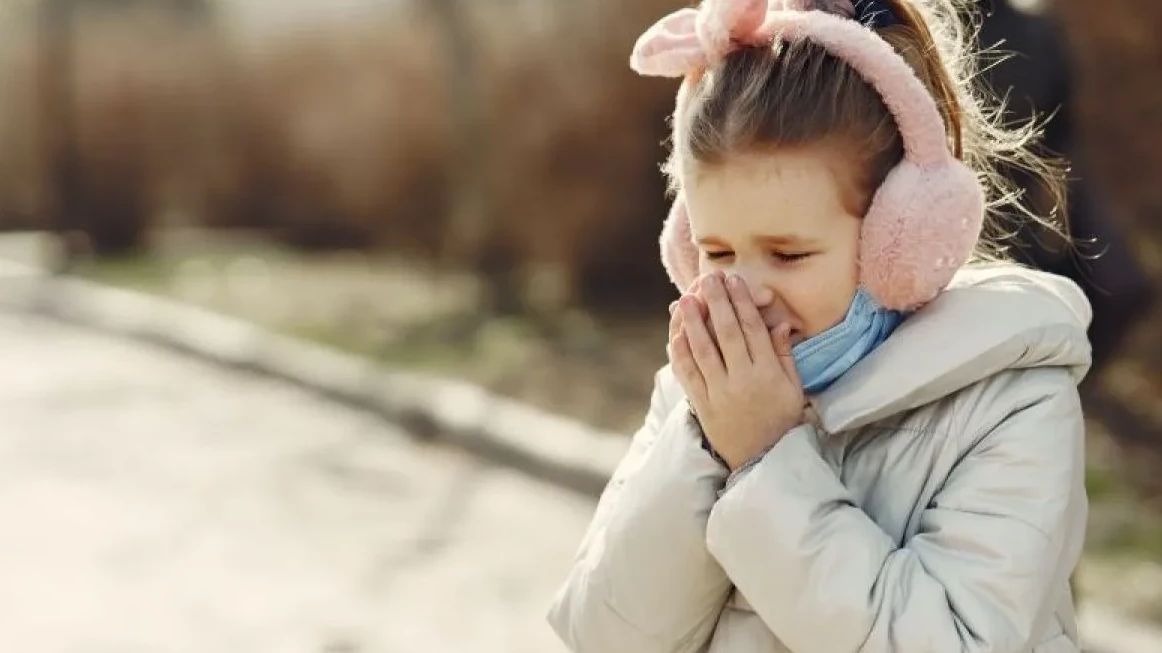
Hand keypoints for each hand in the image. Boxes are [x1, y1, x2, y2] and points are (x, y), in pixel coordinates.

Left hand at [666, 270, 804, 469]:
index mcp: (767, 375)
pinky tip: (676, 333)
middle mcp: (742, 381)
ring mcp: (719, 394)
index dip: (742, 302)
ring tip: (686, 299)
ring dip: (693, 322)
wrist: (761, 460)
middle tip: (708, 278)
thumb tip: (780, 322)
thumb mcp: (793, 389)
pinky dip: (680, 353)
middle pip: (726, 334)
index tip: (735, 281)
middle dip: (716, 302)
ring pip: (703, 351)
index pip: (753, 330)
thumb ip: (784, 356)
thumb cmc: (780, 420)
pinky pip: (687, 375)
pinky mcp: (701, 405)